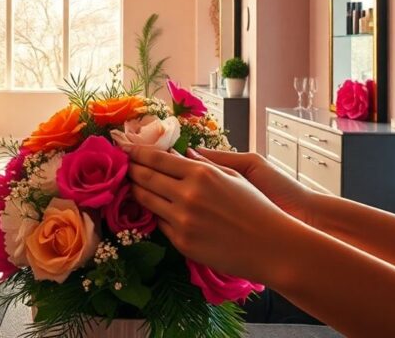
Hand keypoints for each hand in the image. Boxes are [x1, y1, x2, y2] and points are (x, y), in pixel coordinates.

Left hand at [126, 144, 304, 284]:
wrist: (271, 246)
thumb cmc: (257, 206)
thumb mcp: (233, 175)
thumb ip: (204, 162)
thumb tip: (181, 152)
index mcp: (200, 173)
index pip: (156, 159)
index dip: (137, 152)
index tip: (125, 149)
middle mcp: (187, 195)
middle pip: (145, 178)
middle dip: (131, 170)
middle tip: (123, 166)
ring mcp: (182, 220)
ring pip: (145, 201)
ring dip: (135, 191)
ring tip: (131, 185)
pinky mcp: (182, 242)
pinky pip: (159, 224)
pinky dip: (155, 214)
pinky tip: (153, 208)